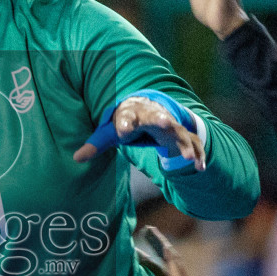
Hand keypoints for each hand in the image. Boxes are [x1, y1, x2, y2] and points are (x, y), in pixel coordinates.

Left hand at [72, 97, 205, 169]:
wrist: (149, 107)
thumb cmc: (127, 121)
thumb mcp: (110, 132)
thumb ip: (95, 144)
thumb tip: (76, 158)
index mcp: (133, 113)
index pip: (127, 117)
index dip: (124, 123)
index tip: (122, 130)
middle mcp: (154, 116)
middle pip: (158, 117)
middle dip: (161, 119)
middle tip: (166, 122)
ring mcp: (171, 126)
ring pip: (179, 133)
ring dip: (184, 145)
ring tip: (189, 158)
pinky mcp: (181, 136)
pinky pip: (192, 145)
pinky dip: (198, 155)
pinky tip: (201, 168)